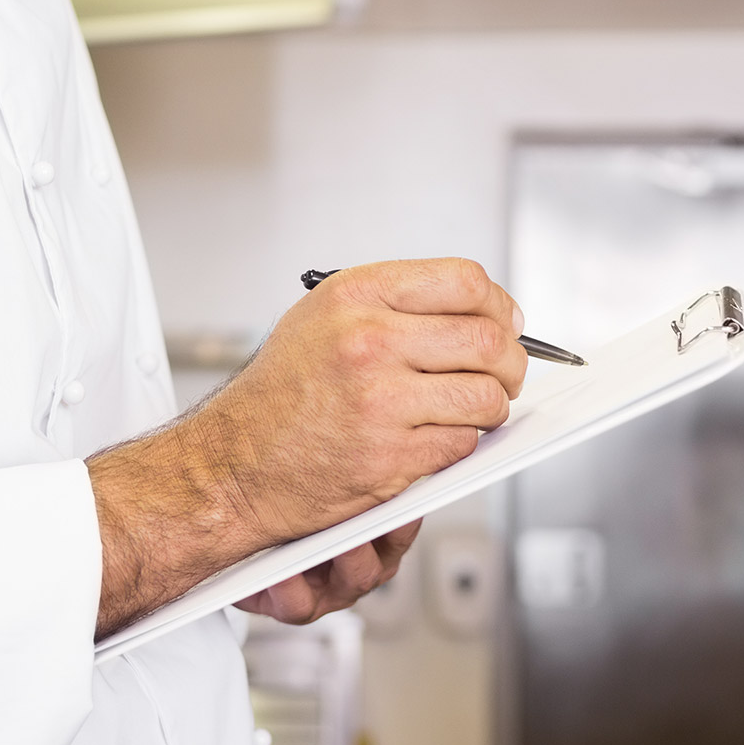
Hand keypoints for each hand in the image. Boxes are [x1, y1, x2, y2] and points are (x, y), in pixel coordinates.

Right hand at [90, 258, 525, 636]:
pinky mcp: (390, 456)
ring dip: (491, 408)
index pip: (466, 281)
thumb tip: (480, 311)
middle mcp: (368, 340)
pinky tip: (432, 439)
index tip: (505, 323)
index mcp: (356, 295)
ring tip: (470, 410)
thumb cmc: (279, 394)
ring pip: (487, 396)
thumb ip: (395, 305)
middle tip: (504, 375)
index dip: (498, 306)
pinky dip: (459, 444)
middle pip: (488, 338)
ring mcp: (381, 400)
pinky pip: (462, 443)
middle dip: (511, 362)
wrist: (233, 463)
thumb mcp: (324, 319)